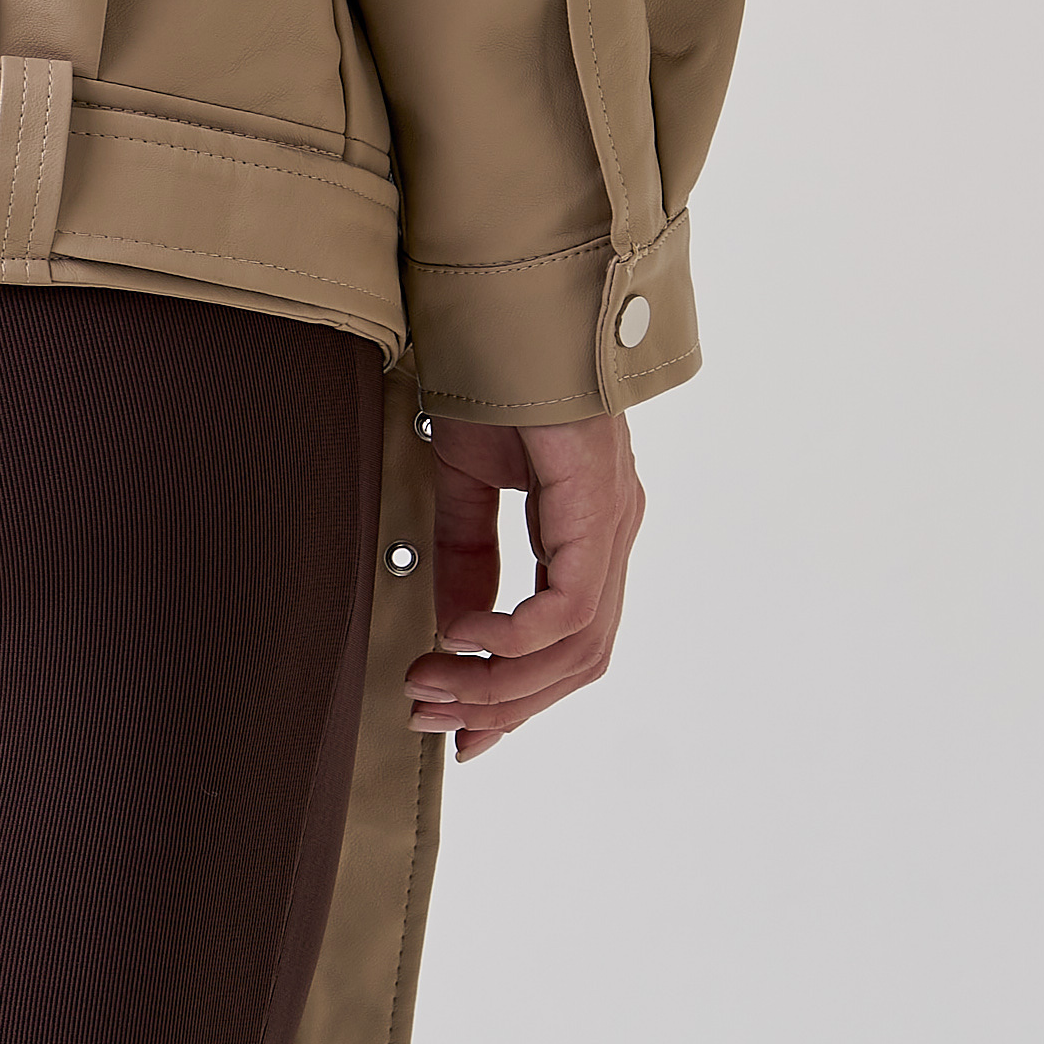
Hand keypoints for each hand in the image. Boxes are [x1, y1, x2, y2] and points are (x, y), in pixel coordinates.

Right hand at [407, 414, 641, 759]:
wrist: (503, 309)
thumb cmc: (489, 381)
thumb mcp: (464, 485)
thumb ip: (467, 558)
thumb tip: (456, 634)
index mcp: (587, 532)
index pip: (569, 645)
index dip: (517, 698)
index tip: (461, 734)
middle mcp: (611, 534)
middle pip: (578, 662)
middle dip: (502, 703)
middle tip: (431, 718)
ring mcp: (612, 521)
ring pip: (578, 646)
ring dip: (500, 680)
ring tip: (432, 685)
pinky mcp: (599, 504)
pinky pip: (572, 602)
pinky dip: (516, 633)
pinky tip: (463, 632)